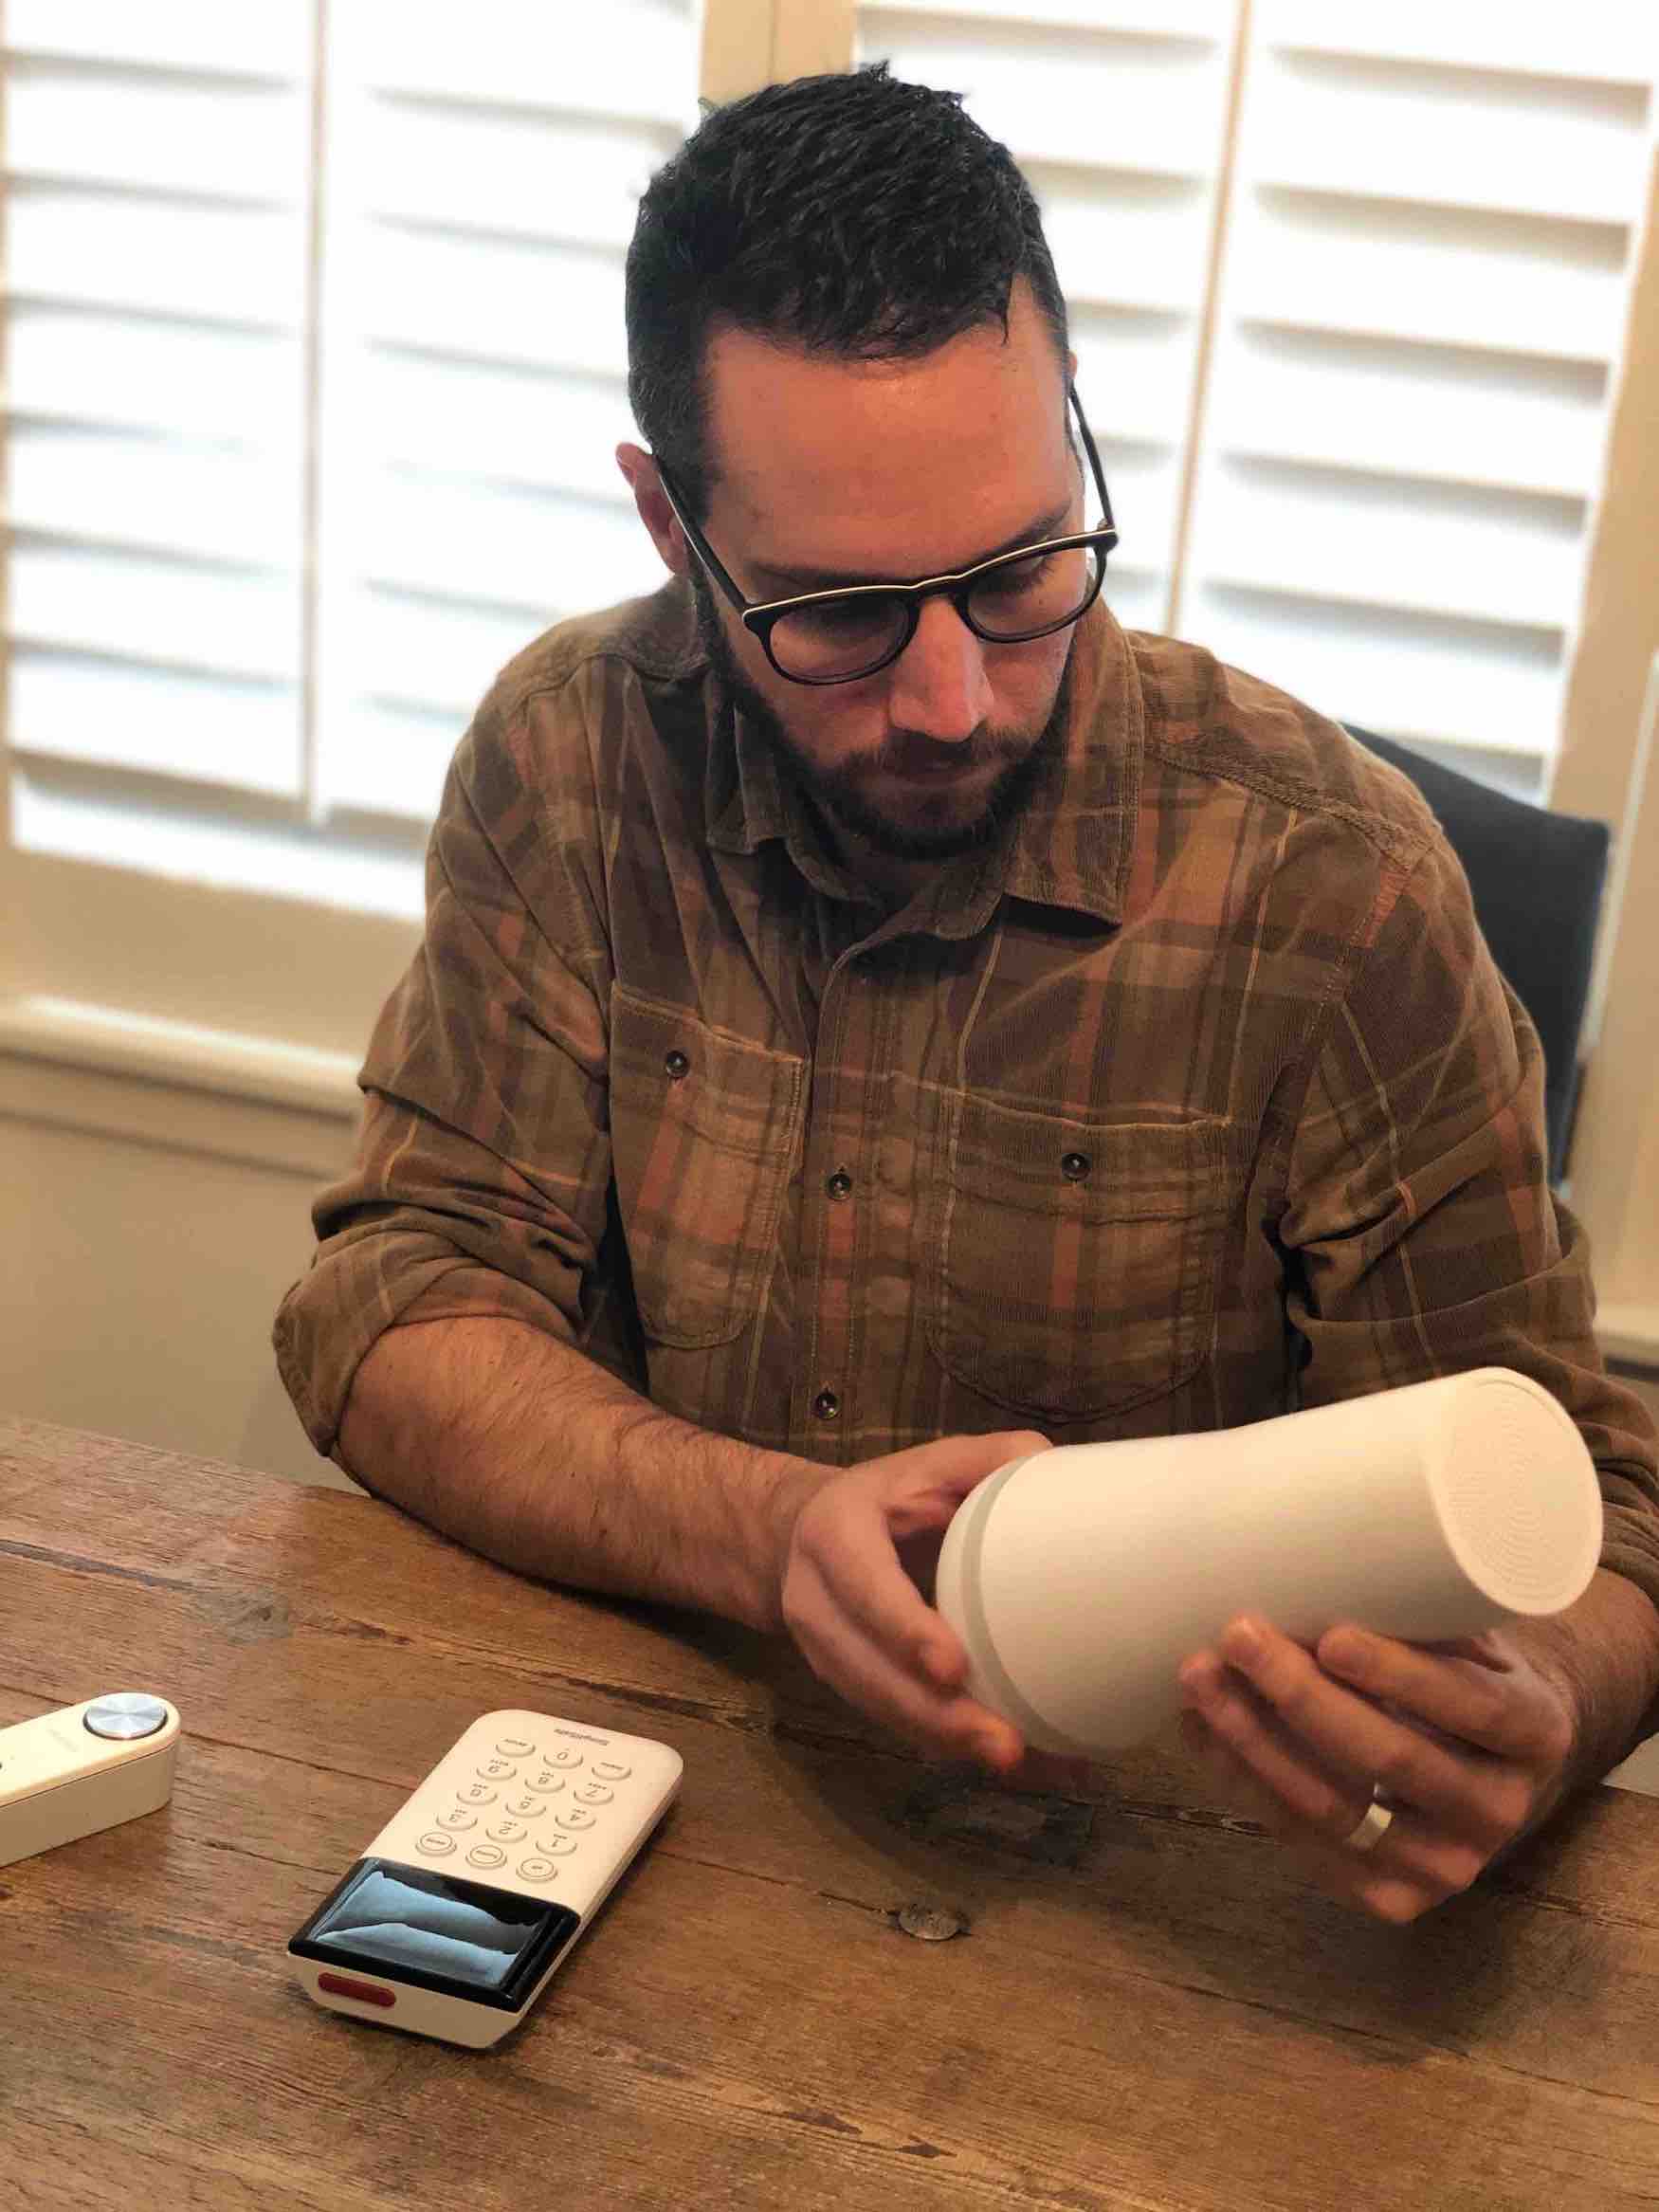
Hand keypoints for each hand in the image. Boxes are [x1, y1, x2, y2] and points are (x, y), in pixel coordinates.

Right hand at [777, 1429, 1049, 1771]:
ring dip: (950, 1745)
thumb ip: (986, 1458)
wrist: (802, 1535)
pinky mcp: (853, 1688)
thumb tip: (1052, 1465)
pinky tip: (1020, 1767)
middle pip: (871, 1673)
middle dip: (937, 1717)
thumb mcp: (925, 1463)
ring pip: (883, 1711)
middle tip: (1006, 1745)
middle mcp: (817, 1603)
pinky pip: (900, 1725)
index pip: (864, 1587)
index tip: (953, 1667)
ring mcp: (828, 1655)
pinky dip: (955, 1749)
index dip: (904, 1629)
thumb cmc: (885, 1497)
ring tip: (1024, 1764)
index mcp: (835, 1535)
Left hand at [1176, 1613, 1577, 1922]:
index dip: (1397, 1673)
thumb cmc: (1464, 1671)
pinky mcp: (1389, 1897)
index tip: (1331, 1635)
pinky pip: (1304, 1843)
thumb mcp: (1468, 1639)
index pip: (1468, 1704)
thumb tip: (1321, 1569)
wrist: (1494, 1761)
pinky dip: (1245, 1781)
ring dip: (1254, 1741)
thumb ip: (1419, 1617)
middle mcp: (1498, 1810)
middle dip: (1301, 1695)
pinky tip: (1203, 1730)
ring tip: (1200, 1679)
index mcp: (1534, 1732)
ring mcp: (1445, 1866)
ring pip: (1335, 1808)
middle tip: (1238, 1637)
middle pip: (1389, 1758)